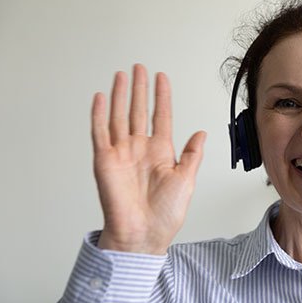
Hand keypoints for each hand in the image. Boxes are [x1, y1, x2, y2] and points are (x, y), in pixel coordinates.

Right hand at [91, 65, 205, 256]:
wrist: (143, 235)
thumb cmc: (164, 213)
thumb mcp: (186, 179)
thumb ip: (192, 155)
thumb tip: (202, 133)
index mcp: (160, 151)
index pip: (161, 116)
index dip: (161, 96)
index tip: (162, 77)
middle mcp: (139, 149)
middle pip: (139, 111)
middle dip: (139, 89)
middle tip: (139, 67)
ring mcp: (121, 154)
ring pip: (119, 117)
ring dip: (120, 95)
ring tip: (121, 75)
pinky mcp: (104, 162)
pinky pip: (100, 134)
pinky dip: (99, 115)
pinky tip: (100, 98)